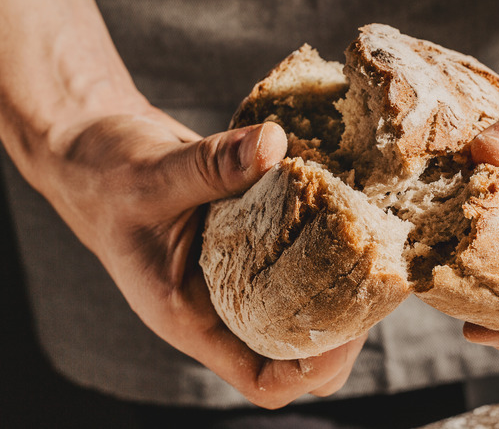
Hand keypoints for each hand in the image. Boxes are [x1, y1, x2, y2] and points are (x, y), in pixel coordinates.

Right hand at [44, 110, 364, 407]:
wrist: (99, 154)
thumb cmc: (107, 178)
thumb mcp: (151, 174)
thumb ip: (210, 165)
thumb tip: (273, 145)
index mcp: (193, 318)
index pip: (263, 379)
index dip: (312, 367)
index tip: (350, 324)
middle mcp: (223, 306)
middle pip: (299, 353)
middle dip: (343, 329)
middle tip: (372, 278)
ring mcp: (241, 276)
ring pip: (305, 306)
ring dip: (341, 284)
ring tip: (370, 245)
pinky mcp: (254, 242)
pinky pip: (299, 257)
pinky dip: (326, 243)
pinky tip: (348, 208)